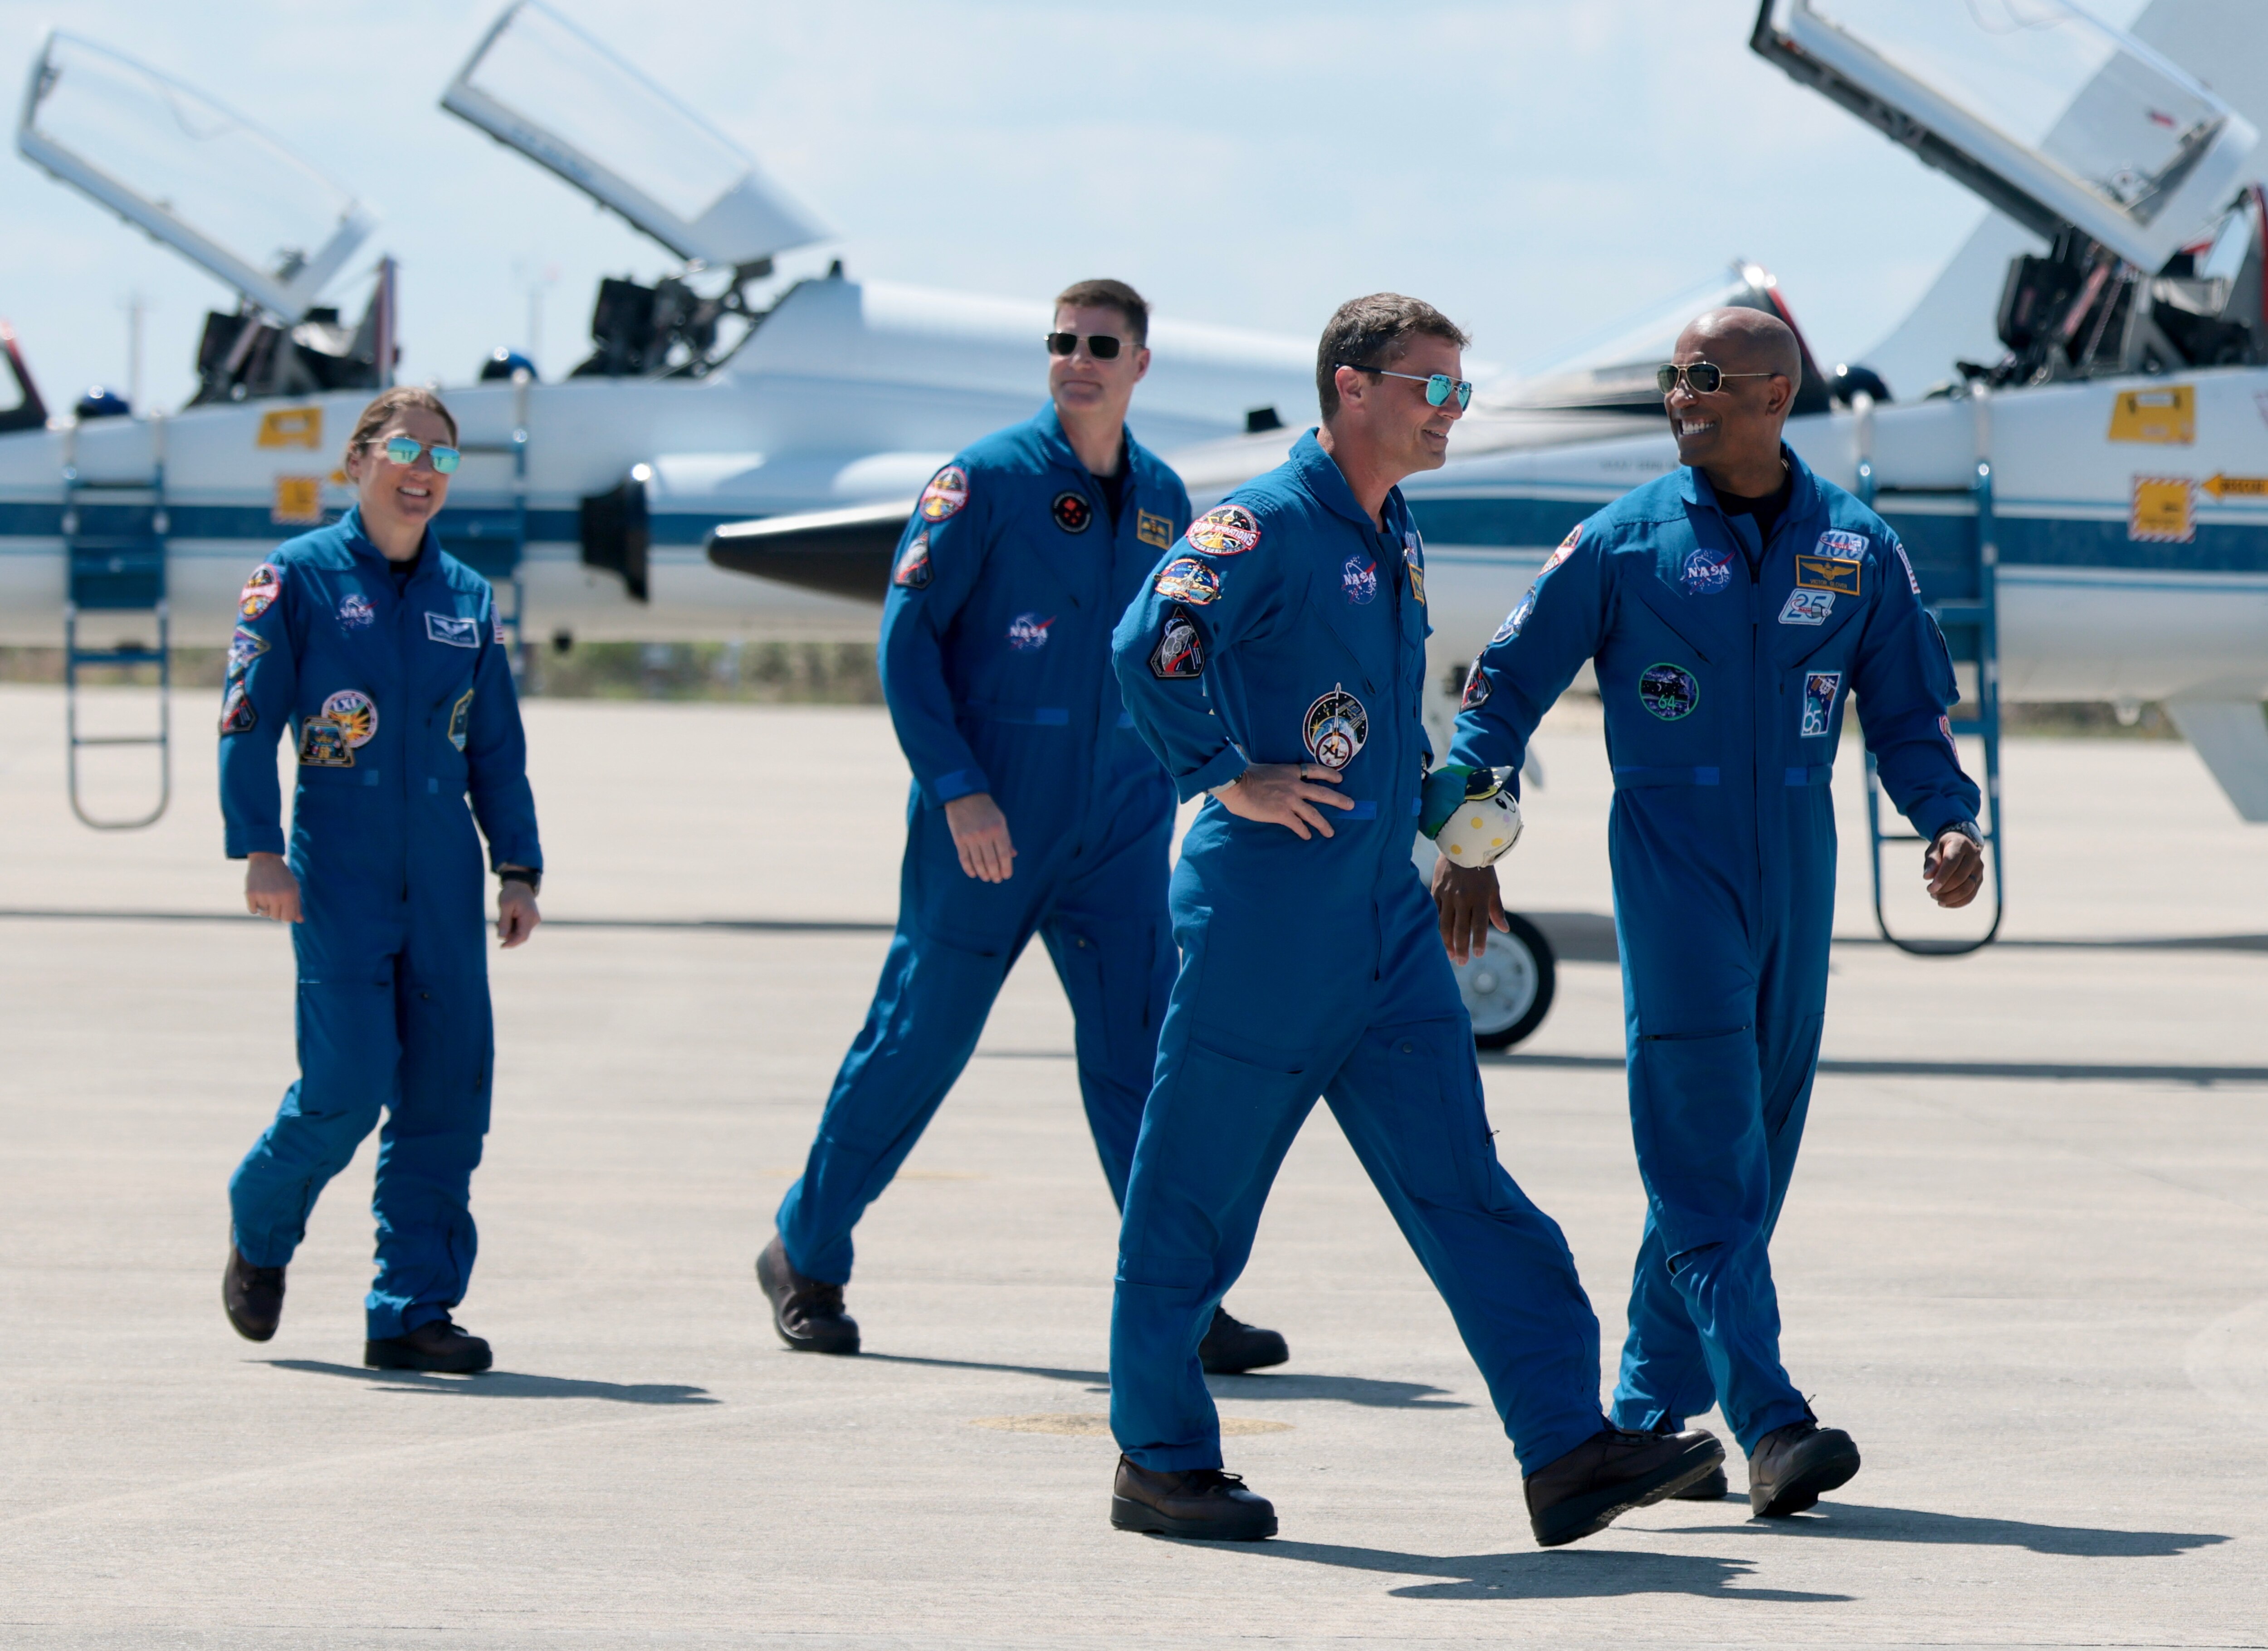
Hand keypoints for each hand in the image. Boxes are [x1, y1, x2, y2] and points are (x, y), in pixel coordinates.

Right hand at [244, 852, 301, 922]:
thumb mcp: (294, 888)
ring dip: (265, 908)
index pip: (288, 919)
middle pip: (275, 917)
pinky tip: (259, 896)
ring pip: (264, 914)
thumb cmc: (283, 876)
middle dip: (276, 911)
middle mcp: (276, 897)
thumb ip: (297, 905)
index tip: (284, 911)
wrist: (266, 860)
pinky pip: (252, 910)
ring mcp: (262, 896)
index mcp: (289, 896)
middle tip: (275, 900)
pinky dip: (255, 906)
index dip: (286, 917)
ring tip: (267, 895)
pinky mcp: (250, 894)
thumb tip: (300, 921)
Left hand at [497, 881, 541, 947]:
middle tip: (496, 925)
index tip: (501, 946)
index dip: (512, 943)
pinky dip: (512, 927)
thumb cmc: (512, 892)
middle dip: (508, 935)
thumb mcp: (505, 906)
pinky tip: (506, 919)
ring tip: (499, 920)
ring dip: (509, 930)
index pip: (522, 936)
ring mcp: (533, 920)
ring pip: (520, 932)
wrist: (519, 883)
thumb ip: (504, 922)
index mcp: (529, 917)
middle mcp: (534, 920)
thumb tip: (501, 937)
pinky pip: (521, 927)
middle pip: (521, 935)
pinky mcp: (530, 919)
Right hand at [944, 792, 1015, 881]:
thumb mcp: (1000, 819)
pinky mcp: (959, 839)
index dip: (1006, 868)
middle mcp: (985, 835)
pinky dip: (969, 869)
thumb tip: (1013, 855)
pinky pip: (964, 859)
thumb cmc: (986, 808)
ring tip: (986, 878)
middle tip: (996, 880)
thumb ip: (1006, 838)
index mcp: (999, 830)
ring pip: (978, 863)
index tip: (1006, 876)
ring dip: (983, 873)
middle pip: (992, 862)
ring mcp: (971, 838)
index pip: (1005, 855)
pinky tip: (973, 874)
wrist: (964, 795)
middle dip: (995, 874)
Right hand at [1210, 762, 1353, 838]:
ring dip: (1324, 824)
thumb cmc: (1242, 773)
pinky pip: (1297, 824)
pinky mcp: (1282, 814)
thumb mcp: (1259, 766)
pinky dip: (1303, 831)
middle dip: (1338, 799)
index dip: (1329, 774)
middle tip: (1351, 805)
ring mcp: (1290, 800)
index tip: (1340, 778)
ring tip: (1331, 833)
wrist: (1236, 784)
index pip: (1314, 770)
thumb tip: (1254, 761)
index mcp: (1289, 771)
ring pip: (1313, 813)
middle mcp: (1294, 785)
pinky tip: (1307, 836)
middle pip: (1322, 793)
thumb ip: (1266, 770)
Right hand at [1432, 857, 1508, 963]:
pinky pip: (1434, 913)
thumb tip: (1505, 929)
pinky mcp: (1435, 891)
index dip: (1479, 941)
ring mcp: (1447, 895)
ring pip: (1444, 924)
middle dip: (1461, 947)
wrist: (1461, 845)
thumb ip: (1496, 909)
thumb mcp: (1493, 887)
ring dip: (1447, 942)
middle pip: (1460, 928)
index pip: (1479, 925)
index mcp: (1479, 897)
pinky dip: (1435, 927)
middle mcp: (1463, 898)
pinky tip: (1437, 938)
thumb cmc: (1481, 868)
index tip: (1478, 955)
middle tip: (1462, 962)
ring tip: (1450, 955)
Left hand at [1923, 828, 1983, 908]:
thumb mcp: (1933, 850)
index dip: (1941, 878)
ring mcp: (1979, 868)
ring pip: (1968, 888)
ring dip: (1951, 897)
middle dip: (1944, 889)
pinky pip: (1971, 895)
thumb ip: (1931, 861)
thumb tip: (1927, 877)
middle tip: (1931, 893)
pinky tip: (1945, 903)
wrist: (1959, 844)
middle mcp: (1974, 856)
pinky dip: (1958, 902)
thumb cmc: (1943, 848)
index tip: (1930, 888)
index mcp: (1961, 844)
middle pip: (1961, 877)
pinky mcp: (1979, 879)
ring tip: (1936, 898)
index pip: (1952, 863)